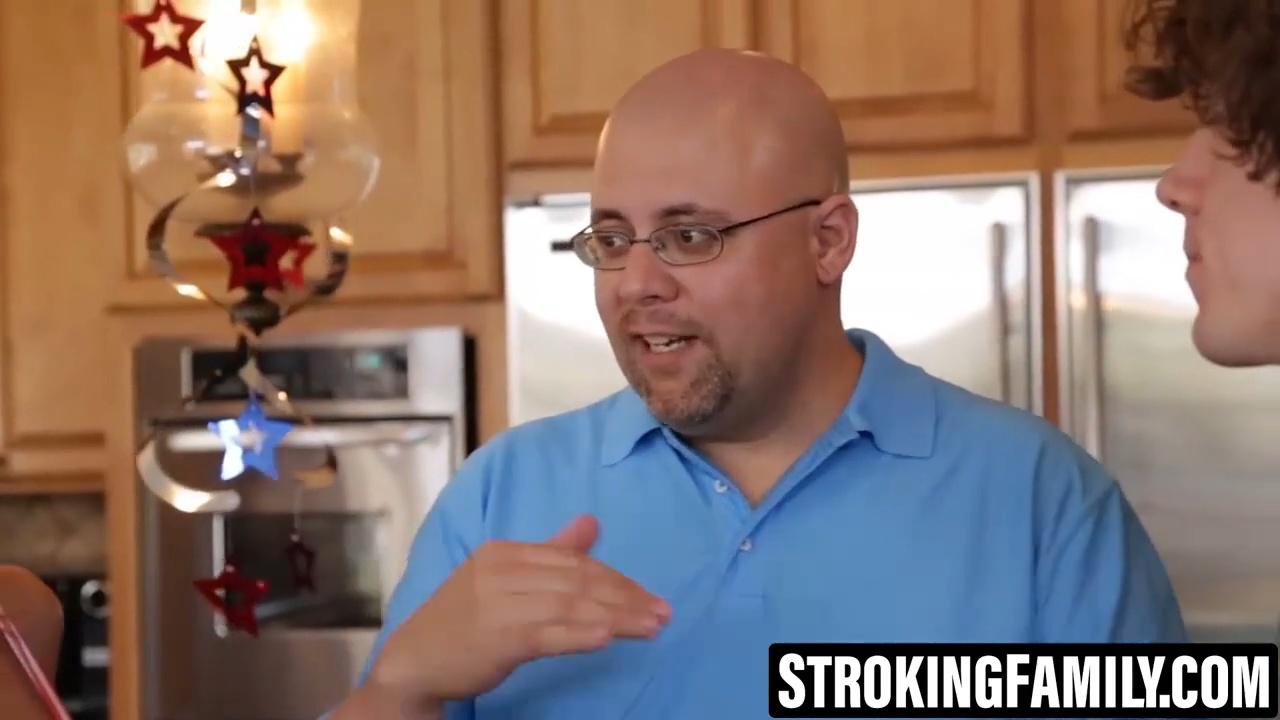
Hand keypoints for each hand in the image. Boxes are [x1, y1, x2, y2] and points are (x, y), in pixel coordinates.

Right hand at [367, 514, 671, 706]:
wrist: (413, 661)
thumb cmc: (463, 622)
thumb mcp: (504, 579)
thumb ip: (549, 553)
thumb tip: (591, 524)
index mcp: (506, 552)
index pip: (574, 562)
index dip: (618, 579)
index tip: (650, 597)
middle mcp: (502, 570)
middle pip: (578, 580)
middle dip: (626, 597)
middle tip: (662, 613)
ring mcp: (498, 603)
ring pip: (571, 605)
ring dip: (617, 617)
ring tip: (652, 627)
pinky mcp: (496, 637)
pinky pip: (547, 633)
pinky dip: (580, 633)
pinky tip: (608, 637)